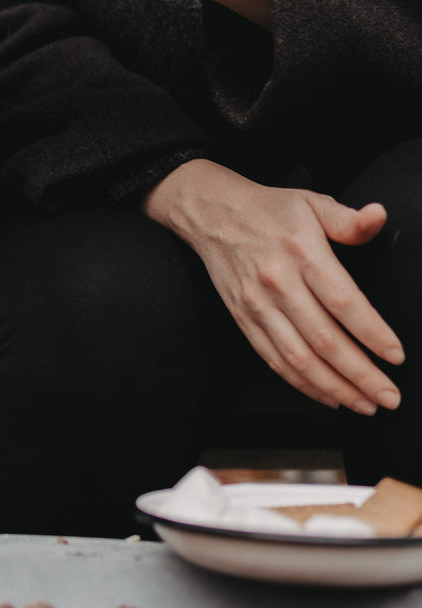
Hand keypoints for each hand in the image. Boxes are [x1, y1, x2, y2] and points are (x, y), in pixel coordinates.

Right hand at [143, 160, 403, 413]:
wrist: (212, 215)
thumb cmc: (269, 210)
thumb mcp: (313, 203)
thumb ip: (349, 220)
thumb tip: (379, 216)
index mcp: (301, 252)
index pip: (342, 301)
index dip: (371, 333)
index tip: (395, 355)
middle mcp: (277, 282)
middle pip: (322, 339)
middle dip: (359, 373)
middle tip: (389, 395)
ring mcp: (256, 304)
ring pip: (297, 357)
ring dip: (333, 386)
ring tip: (363, 404)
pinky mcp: (243, 318)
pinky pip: (272, 358)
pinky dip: (300, 382)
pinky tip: (326, 395)